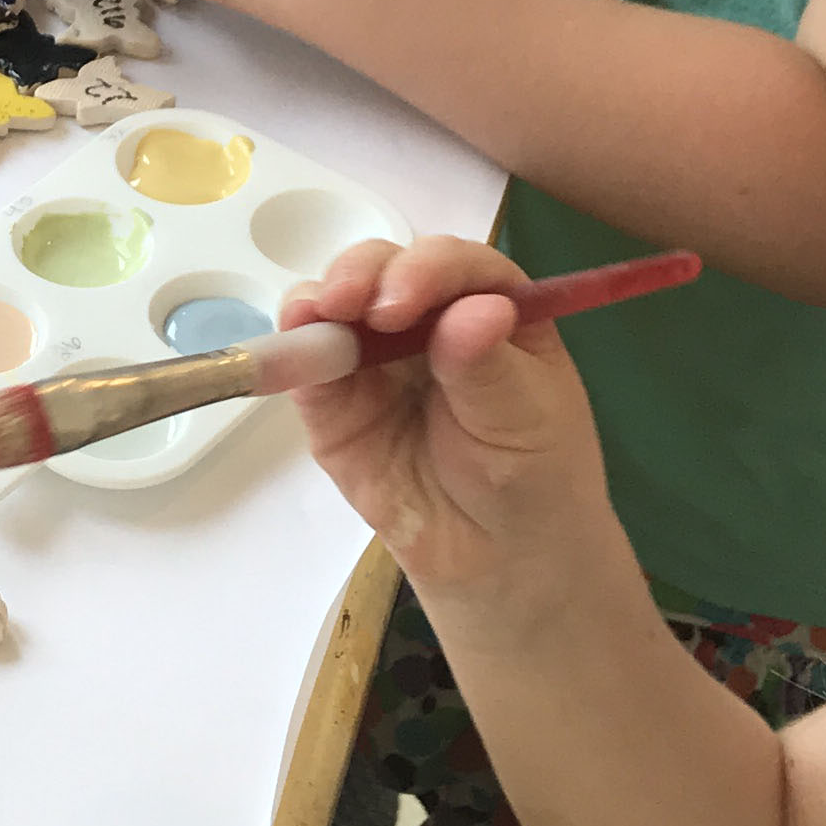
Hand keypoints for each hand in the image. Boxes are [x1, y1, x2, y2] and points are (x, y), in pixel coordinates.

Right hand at [283, 236, 619, 619]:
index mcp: (487, 306)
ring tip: (315, 314)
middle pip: (386, 268)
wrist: (500, 561)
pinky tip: (292, 342)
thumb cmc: (535, 476)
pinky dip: (291, 347)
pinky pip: (306, 363)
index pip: (456, 265)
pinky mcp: (334, 402)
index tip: (404, 299)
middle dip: (364, 274)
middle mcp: (426, 318)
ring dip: (319, 297)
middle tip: (354, 304)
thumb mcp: (527, 419)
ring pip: (336, 302)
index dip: (427, 268)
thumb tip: (475, 309)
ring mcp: (375, 357)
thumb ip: (488, 365)